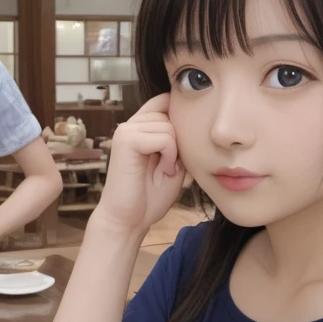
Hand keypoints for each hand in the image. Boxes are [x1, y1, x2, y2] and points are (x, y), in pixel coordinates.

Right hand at [95, 94, 185, 234]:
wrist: (129, 220)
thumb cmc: (150, 197)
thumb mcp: (175, 163)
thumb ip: (181, 141)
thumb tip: (196, 119)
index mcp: (140, 128)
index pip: (166, 100)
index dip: (180, 118)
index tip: (182, 147)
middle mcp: (131, 124)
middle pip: (171, 113)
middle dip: (179, 141)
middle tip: (169, 167)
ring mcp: (126, 131)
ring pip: (170, 126)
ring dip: (175, 152)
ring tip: (164, 170)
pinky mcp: (126, 140)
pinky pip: (164, 138)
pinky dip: (170, 156)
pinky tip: (162, 171)